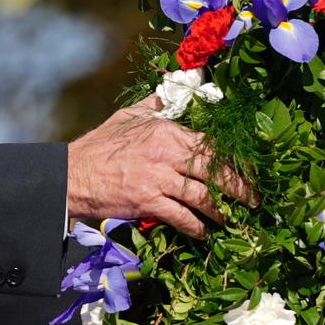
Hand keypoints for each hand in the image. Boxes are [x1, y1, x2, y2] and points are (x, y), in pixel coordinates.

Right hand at [67, 96, 253, 238]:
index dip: (234, 160)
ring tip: (231, 218)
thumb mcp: (128, 117)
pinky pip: (181, 216)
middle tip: (252, 199)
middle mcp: (166, 153)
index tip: (248, 170)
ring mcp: (157, 178)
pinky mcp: (147, 201)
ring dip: (220, 210)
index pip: (211, 145)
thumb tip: (171, 91)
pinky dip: (196, 227)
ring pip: (202, 196)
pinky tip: (204, 232)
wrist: (72, 174)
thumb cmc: (100, 146)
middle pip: (214, 170)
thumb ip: (154, 106)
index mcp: (167, 131)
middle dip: (238, 187)